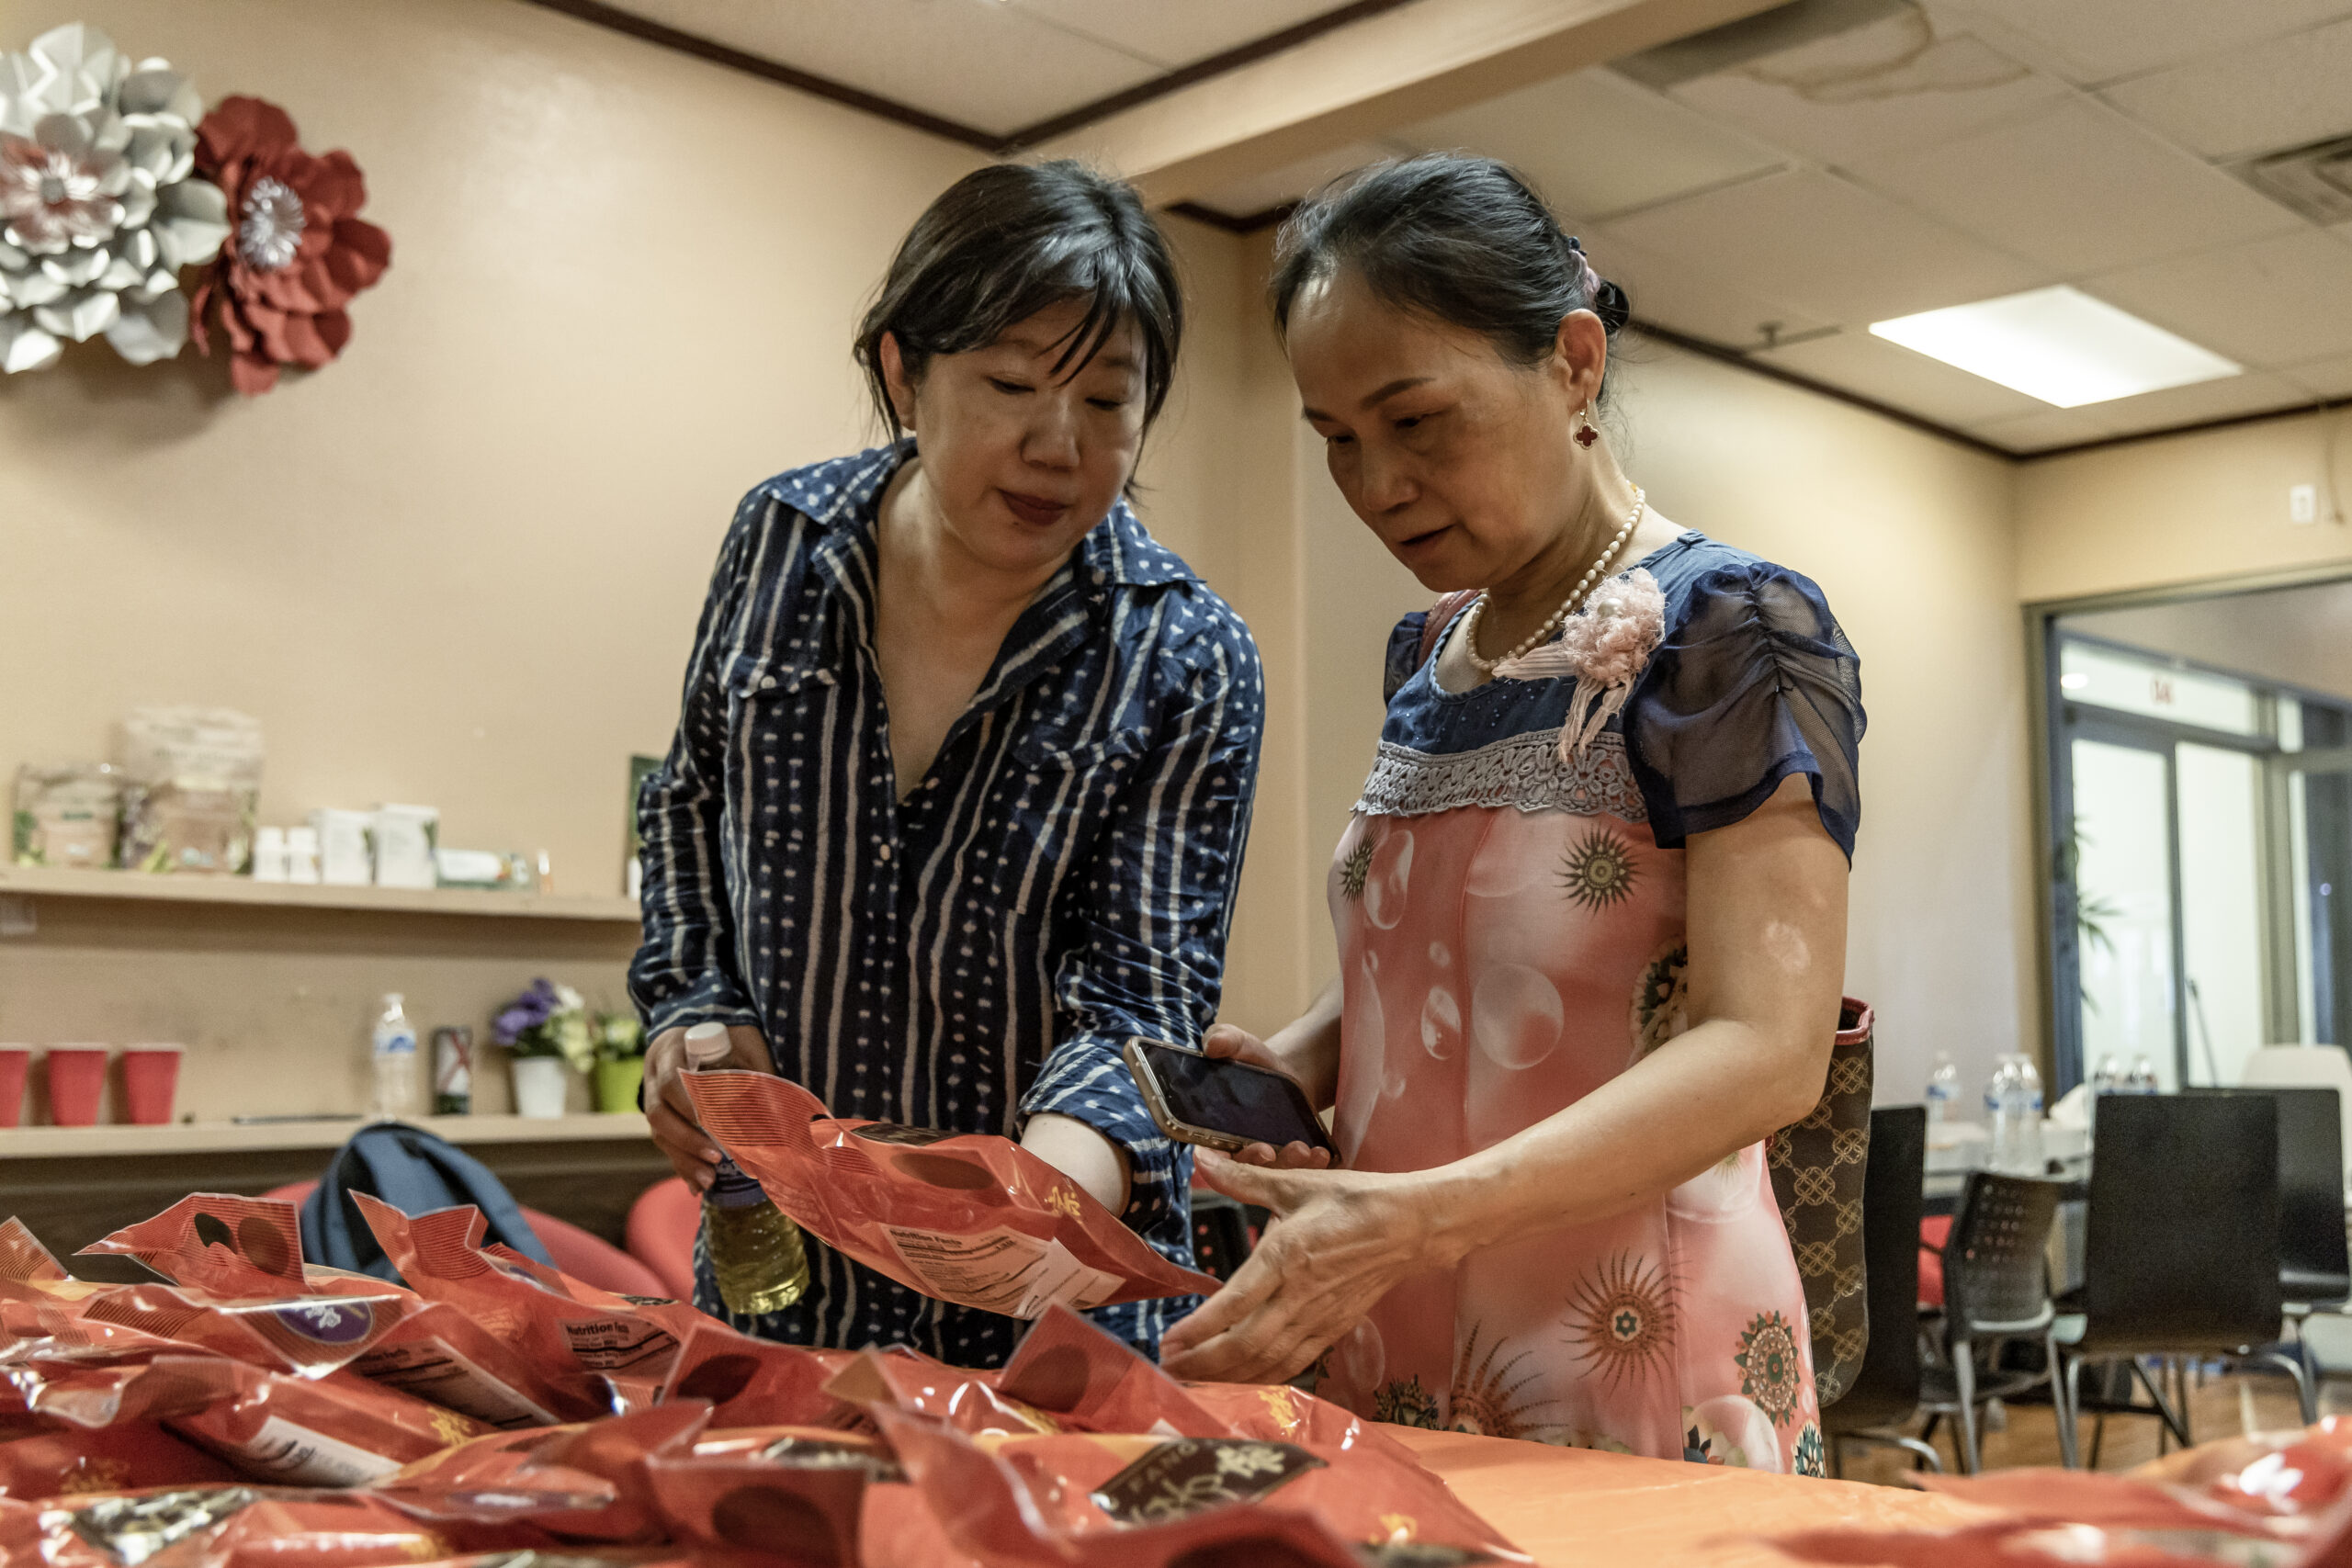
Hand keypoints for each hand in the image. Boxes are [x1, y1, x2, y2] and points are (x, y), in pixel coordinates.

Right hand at [642, 1022, 770, 1192]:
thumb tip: (774, 1108)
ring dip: (684, 1159)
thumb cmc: (728, 1035)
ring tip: (710, 1180)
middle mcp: (654, 1076)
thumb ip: (751, 1068)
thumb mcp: (742, 1042)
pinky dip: (683, 1165)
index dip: (690, 1105)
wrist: (701, 1031)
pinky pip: (666, 1145)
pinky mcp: (663, 1119)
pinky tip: (699, 1186)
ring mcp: (654, 1099)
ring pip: (659, 1134)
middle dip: (687, 1140)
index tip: (712, 1123)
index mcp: (670, 1049)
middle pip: (658, 1114)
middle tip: (716, 1157)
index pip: (672, 1081)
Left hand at [1159, 1149, 1443, 1383]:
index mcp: (1287, 1257)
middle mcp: (1300, 1295)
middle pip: (1246, 1345)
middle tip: (1169, 1367)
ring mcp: (1319, 1318)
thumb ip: (1244, 1179)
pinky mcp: (1333, 1330)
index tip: (1169, 1340)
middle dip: (1204, 1362)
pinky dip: (1263, 1379)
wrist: (1410, 1227)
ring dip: (1227, 1376)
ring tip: (1192, 1378)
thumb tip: (1201, 1159)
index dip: (1200, 1328)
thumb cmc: (1352, 1200)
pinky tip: (1239, 1381)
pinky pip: (1293, 1364)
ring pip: (1268, 1362)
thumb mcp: (1296, 1184)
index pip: (1235, 1303)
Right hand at [1200, 1025, 1331, 1170]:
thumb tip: (1213, 1045)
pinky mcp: (1289, 1162)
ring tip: (1306, 1151)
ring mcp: (1267, 1161)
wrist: (1288, 1071)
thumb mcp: (1240, 1044)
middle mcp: (1239, 1151)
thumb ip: (1224, 1039)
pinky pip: (1298, 1175)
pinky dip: (1309, 1169)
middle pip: (1244, 1172)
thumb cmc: (1255, 1060)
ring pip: (1273, 1176)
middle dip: (1259, 1167)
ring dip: (1289, 1168)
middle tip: (1271, 1152)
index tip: (1250, 1149)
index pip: (1213, 1159)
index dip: (1223, 1164)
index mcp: (1215, 1131)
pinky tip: (1323, 1154)